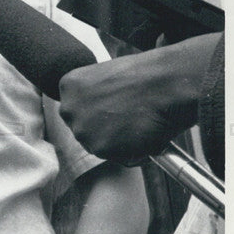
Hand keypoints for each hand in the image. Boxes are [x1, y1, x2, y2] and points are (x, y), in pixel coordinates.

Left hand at [58, 45, 203, 163]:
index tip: (111, 111)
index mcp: (68, 86)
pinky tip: (144, 134)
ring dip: (119, 143)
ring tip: (139, 124)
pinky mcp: (101, 148)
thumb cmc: (145, 76)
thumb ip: (94, 95)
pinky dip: (133, 153)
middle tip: (127, 121)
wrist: (166, 83)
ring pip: (100, 147)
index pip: (75, 111)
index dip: (96, 113)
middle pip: (83, 131)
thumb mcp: (106, 76)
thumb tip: (98, 111)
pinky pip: (118, 158)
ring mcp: (83, 130)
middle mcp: (69, 109)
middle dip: (103, 131)